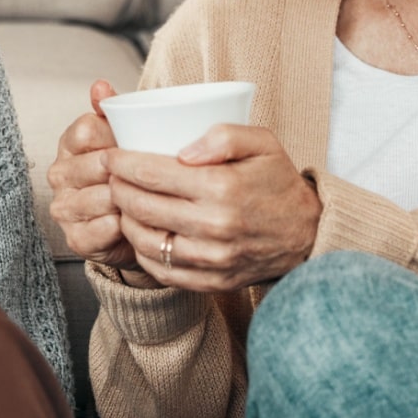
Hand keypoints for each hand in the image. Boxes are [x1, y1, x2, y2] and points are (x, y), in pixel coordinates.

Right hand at [47, 80, 141, 273]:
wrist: (138, 223)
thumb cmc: (132, 175)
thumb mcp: (127, 139)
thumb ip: (115, 111)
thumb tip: (100, 85)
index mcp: (70, 144)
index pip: (87, 131)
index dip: (116, 138)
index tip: (137, 145)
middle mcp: (60, 174)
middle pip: (95, 164)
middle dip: (127, 171)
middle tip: (153, 175)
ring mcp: (64, 207)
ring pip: (100, 197)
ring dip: (128, 199)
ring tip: (149, 198)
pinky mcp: (75, 238)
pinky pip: (101, 229)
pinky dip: (123, 227)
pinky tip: (136, 221)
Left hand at [105, 125, 320, 292]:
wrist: (306, 235)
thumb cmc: (278, 183)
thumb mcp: (263, 143)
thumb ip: (224, 135)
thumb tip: (184, 150)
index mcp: (222, 188)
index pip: (152, 173)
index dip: (122, 163)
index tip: (111, 155)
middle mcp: (214, 226)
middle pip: (141, 206)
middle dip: (116, 187)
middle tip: (111, 176)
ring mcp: (211, 259)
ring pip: (144, 240)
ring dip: (124, 218)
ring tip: (123, 202)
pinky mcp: (210, 281)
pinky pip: (160, 269)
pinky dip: (141, 249)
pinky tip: (141, 231)